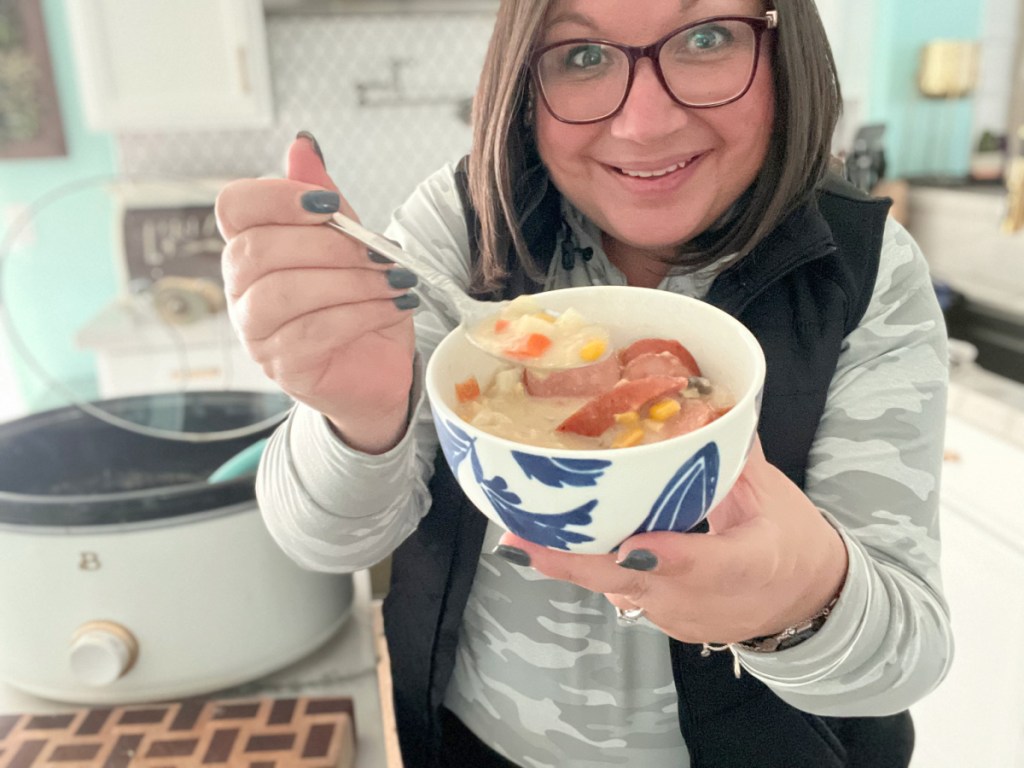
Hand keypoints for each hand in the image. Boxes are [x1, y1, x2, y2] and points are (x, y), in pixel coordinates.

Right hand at [216, 134, 417, 452]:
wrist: (378, 369)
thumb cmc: (359, 304)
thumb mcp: (350, 244)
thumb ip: (325, 201)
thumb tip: (302, 144)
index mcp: (251, 248)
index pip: (234, 207)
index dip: (277, 197)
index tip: (330, 205)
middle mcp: (242, 290)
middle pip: (260, 249)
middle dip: (329, 244)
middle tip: (379, 249)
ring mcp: (256, 332)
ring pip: (286, 292)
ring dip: (351, 280)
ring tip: (396, 279)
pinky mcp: (284, 366)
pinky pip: (315, 331)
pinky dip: (362, 313)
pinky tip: (395, 305)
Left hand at [495, 439, 847, 643]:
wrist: (808, 607)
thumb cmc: (795, 545)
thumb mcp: (773, 495)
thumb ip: (734, 455)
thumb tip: (704, 402)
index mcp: (751, 564)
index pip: (708, 565)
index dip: (667, 557)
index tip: (630, 547)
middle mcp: (706, 600)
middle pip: (635, 584)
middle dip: (574, 562)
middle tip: (521, 537)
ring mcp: (679, 616)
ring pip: (616, 590)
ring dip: (569, 564)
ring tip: (521, 529)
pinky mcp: (662, 620)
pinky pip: (619, 592)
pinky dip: (588, 567)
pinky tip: (553, 541)